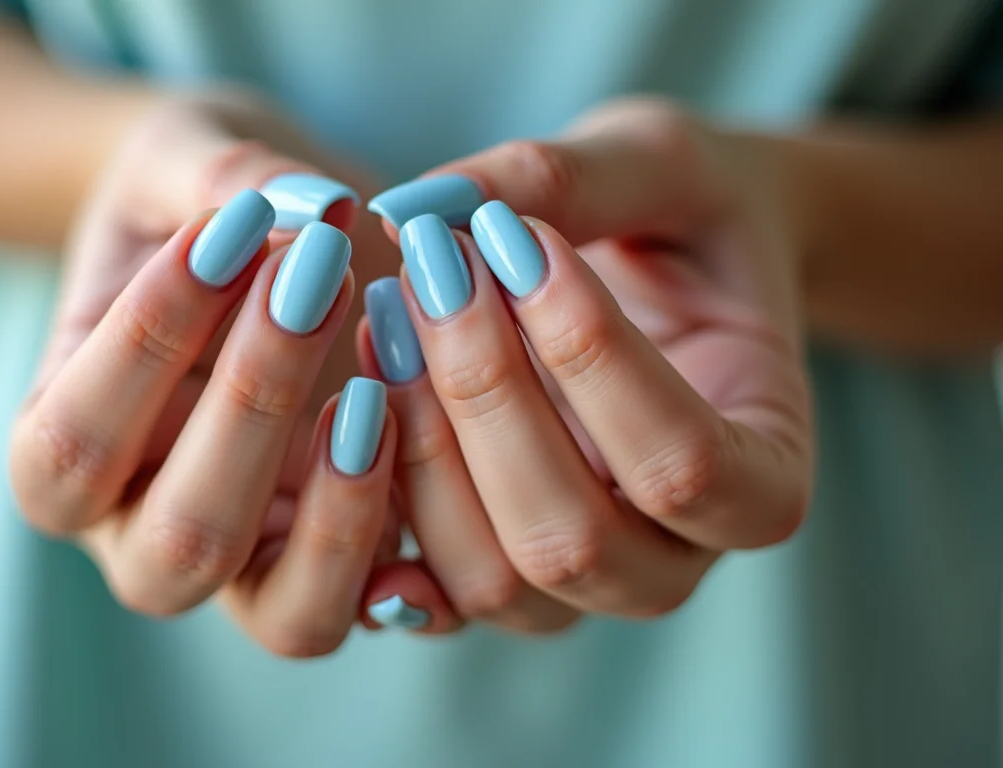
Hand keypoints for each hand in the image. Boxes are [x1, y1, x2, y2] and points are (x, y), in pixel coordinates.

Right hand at [8, 91, 418, 656]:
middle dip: (256, 409)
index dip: (143, 347)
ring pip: (289, 616)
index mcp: (61, 446)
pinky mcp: (341, 562)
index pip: (67, 446)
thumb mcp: (181, 163)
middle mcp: (143, 532)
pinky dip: (415, 544)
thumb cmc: (192, 204)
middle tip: (319, 275)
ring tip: (378, 384)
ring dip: (343, 510)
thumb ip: (222, 179)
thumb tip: (310, 210)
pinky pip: (379, 601)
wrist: (252, 239)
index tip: (227, 230)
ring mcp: (252, 567)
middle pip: (183, 546)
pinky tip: (431, 438)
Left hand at [360, 100, 812, 630]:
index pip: (682, 466)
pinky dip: (383, 505)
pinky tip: (352, 397)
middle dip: (485, 396)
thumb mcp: (660, 167)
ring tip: (386, 313)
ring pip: (490, 578)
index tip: (516, 235)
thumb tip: (418, 206)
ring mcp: (579, 585)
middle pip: (570, 539)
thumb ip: (568, 180)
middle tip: (429, 264)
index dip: (588, 356)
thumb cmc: (684, 216)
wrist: (666, 264)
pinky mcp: (495, 576)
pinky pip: (427, 590)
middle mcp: (675, 560)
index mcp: (765, 478)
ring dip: (421, 446)